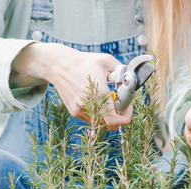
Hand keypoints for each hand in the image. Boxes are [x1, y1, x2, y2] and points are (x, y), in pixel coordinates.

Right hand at [12, 43, 131, 129]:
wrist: (58, 65)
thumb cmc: (84, 62)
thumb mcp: (106, 60)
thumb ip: (122, 71)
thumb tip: (132, 80)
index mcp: (98, 93)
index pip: (116, 120)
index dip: (126, 116)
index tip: (127, 106)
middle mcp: (88, 105)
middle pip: (110, 125)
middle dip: (118, 116)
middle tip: (119, 104)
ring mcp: (80, 110)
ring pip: (101, 123)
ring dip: (108, 115)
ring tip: (106, 99)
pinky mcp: (74, 112)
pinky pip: (91, 119)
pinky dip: (98, 113)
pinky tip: (96, 99)